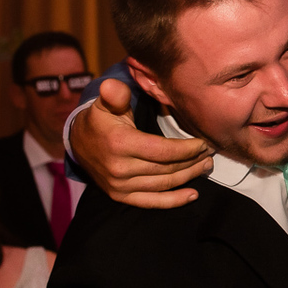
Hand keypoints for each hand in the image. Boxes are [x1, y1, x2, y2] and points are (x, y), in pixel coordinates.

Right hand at [72, 78, 212, 208]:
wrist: (77, 143)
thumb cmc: (100, 120)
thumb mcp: (107, 103)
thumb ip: (115, 94)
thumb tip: (112, 86)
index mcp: (120, 143)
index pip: (163, 150)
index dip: (187, 149)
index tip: (204, 143)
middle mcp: (120, 168)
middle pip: (167, 168)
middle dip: (193, 161)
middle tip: (210, 154)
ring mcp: (120, 185)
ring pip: (164, 184)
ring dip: (189, 176)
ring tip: (205, 166)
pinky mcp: (120, 196)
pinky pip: (151, 202)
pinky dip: (174, 201)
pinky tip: (193, 194)